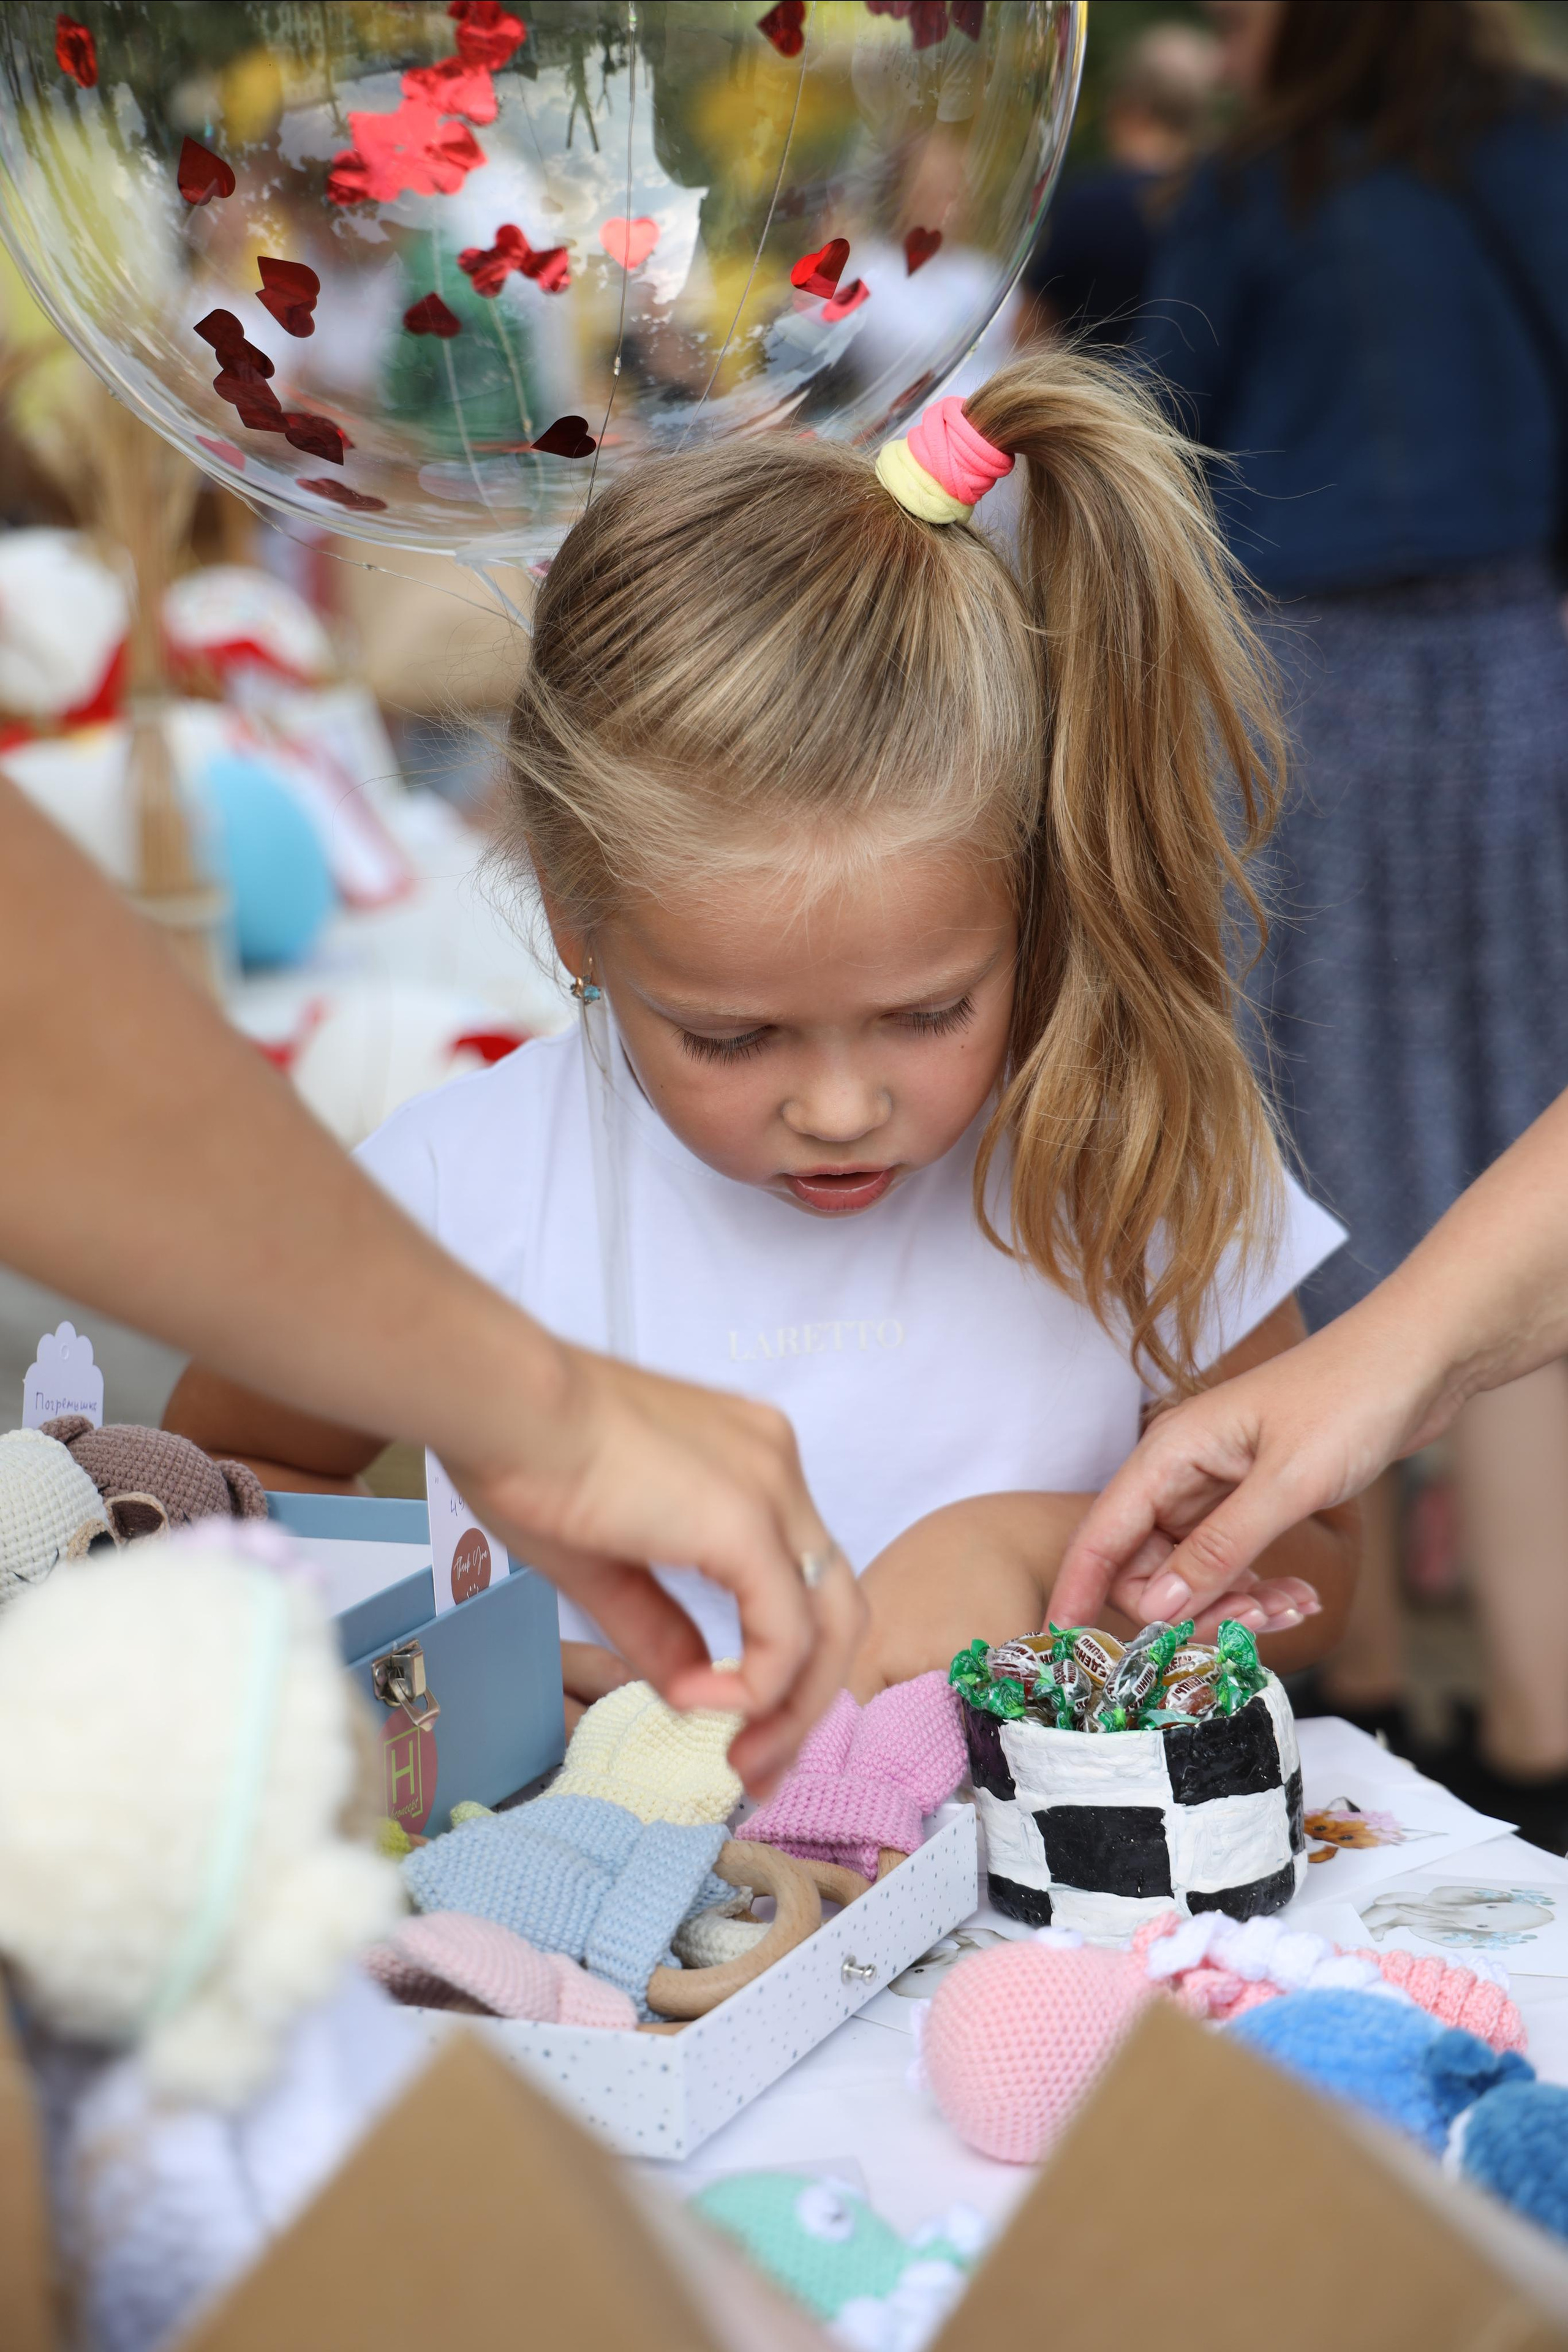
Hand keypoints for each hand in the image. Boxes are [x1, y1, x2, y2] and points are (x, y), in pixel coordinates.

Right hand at [446, 1344, 863, 1795]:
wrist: (501, 1401)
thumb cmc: (526, 1458)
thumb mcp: (606, 1564)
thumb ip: (662, 1630)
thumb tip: (696, 1696)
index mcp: (747, 1465)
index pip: (799, 1582)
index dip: (783, 1670)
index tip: (741, 1734)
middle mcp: (776, 1467)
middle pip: (835, 1609)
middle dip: (805, 1704)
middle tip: (758, 1772)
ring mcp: (772, 1487)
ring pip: (832, 1623)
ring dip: (794, 1709)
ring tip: (741, 1762)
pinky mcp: (748, 1518)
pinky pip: (788, 1630)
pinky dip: (761, 1685)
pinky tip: (707, 1706)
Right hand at [1050, 1306, 1432, 1636]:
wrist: (1415, 1359)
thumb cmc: (1350, 1399)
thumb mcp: (1287, 1482)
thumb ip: (1220, 1549)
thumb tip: (1159, 1608)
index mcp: (1171, 1452)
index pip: (1103, 1533)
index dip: (1079, 1588)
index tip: (1063, 1644)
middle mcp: (1183, 1470)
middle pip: (1147, 1563)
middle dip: (1188, 1607)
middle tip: (1250, 1622)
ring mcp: (1217, 1484)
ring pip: (1193, 1569)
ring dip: (1232, 1603)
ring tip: (1289, 1608)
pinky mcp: (1253, 1496)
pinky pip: (1233, 1560)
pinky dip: (1260, 1586)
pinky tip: (1300, 1594)